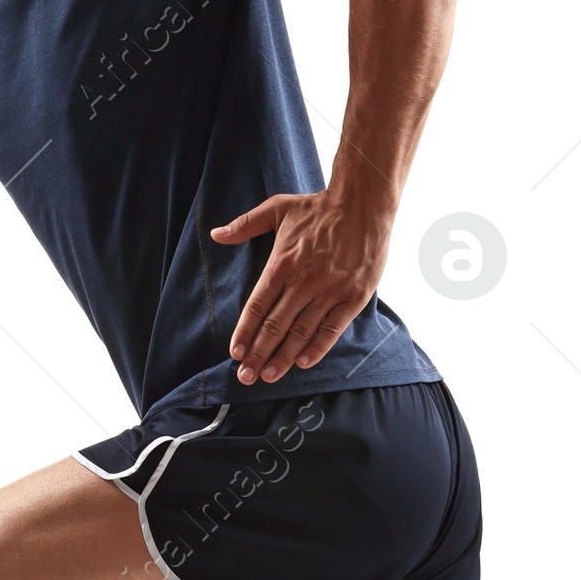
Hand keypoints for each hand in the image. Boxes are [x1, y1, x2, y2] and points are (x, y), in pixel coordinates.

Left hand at [210, 190, 389, 382]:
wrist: (364, 202)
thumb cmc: (319, 207)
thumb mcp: (277, 208)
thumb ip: (245, 224)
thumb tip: (216, 235)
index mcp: (281, 263)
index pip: (256, 306)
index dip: (244, 332)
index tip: (235, 353)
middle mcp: (303, 281)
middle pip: (274, 326)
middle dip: (258, 354)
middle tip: (245, 377)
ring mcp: (330, 290)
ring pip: (301, 332)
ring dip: (283, 357)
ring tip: (269, 376)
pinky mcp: (354, 296)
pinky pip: (332, 328)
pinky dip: (317, 348)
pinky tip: (303, 363)